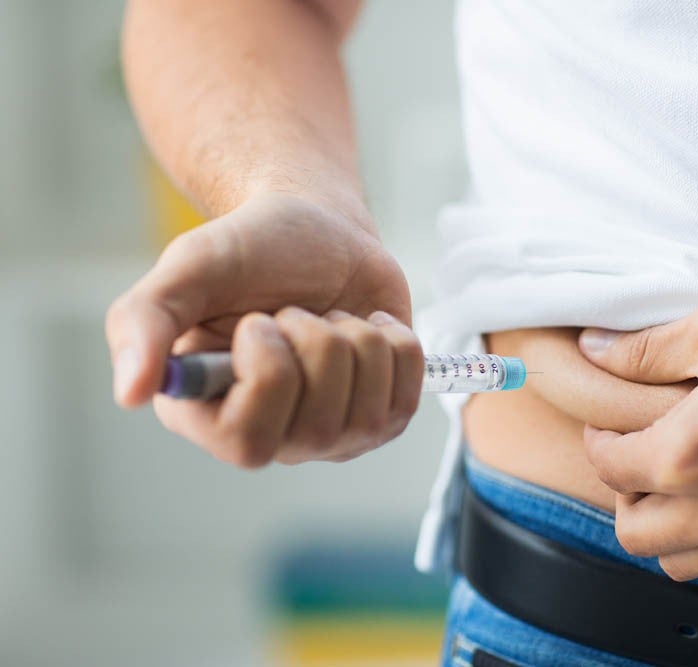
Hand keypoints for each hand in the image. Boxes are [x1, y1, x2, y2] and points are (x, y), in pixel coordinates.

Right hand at [106, 191, 421, 466]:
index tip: (260, 320)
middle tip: (295, 313)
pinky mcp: (385, 412)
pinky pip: (410, 382)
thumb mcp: (191, 267)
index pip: (249, 439)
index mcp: (208, 414)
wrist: (319, 231)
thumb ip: (146, 320)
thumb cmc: (251, 250)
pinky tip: (365, 325)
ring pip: (371, 400)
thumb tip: (130, 393)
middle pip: (320, 419)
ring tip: (328, 317)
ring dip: (355, 333)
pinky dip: (394, 336)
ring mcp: (335, 434)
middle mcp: (273, 437)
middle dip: (316, 339)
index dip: (268, 371)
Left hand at [578, 290, 697, 579]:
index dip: (599, 440)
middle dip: (622, 491)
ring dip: (661, 525)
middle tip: (638, 453)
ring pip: (675, 560)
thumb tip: (592, 349)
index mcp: (689, 452)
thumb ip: (643, 350)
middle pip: (632, 530)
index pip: (609, 467)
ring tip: (676, 481)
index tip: (609, 424)